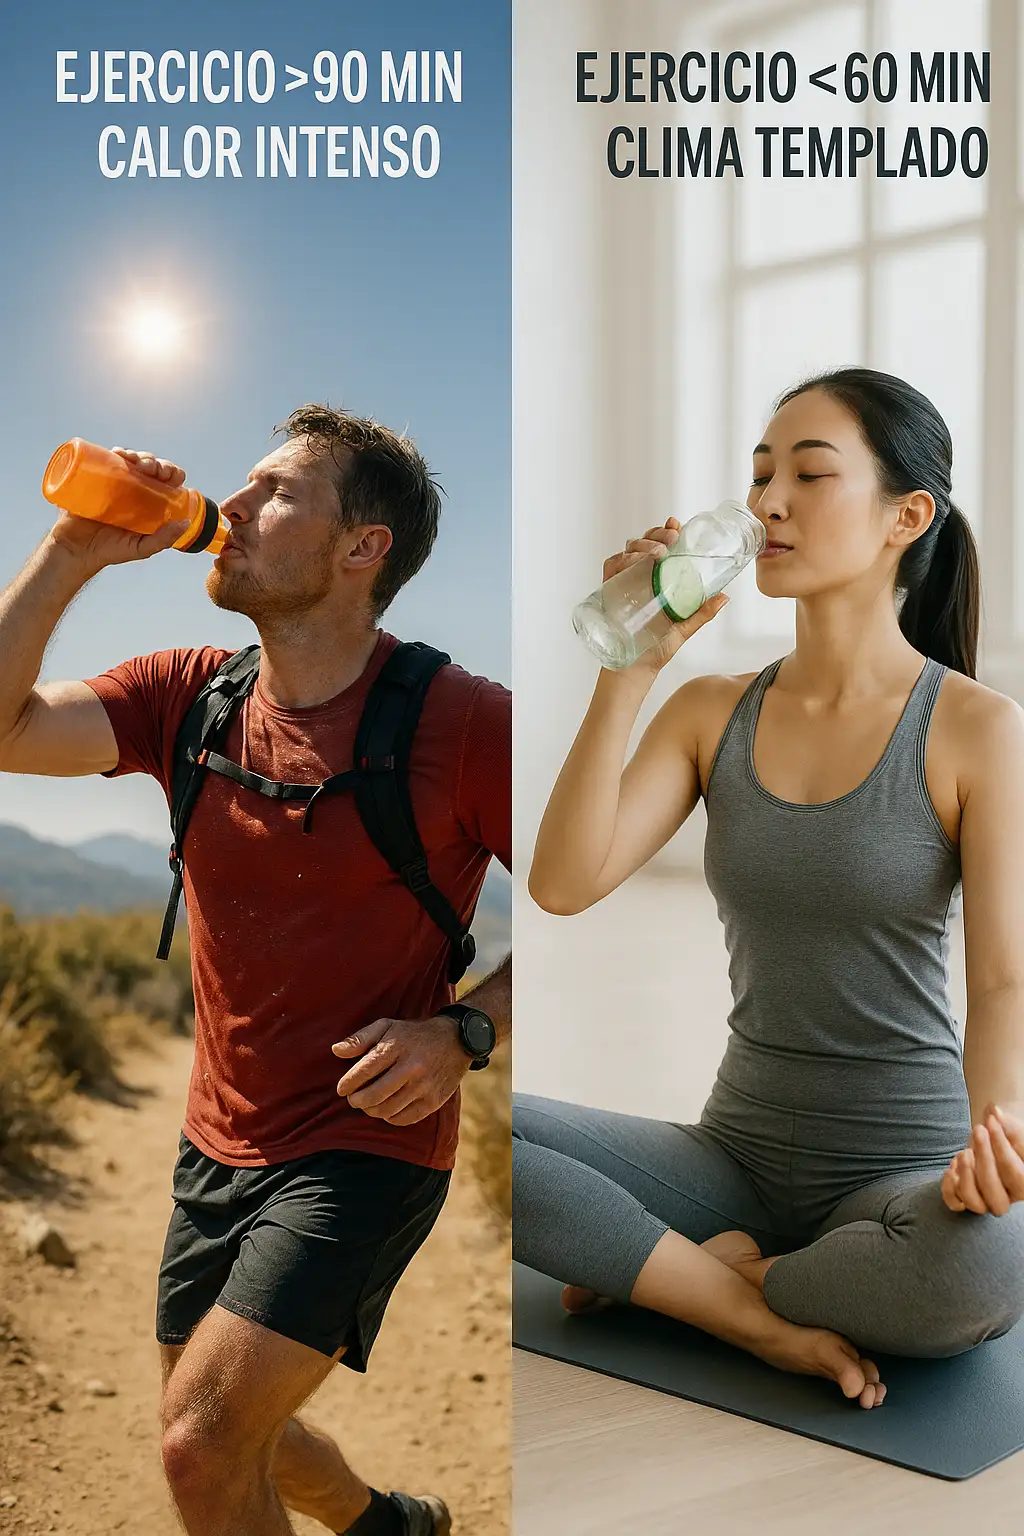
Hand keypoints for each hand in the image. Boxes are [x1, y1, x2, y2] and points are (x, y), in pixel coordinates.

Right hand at [48, 447, 191, 571]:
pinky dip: (117, 452)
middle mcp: (136, 489)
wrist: (76, 549)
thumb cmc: (110, 550)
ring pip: (133, 459)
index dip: (172, 473)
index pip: (168, 481)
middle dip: (157, 463)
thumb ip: (164, 539)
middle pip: (153, 467)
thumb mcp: (141, 548)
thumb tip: (186, 521)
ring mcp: (117, 481)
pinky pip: (109, 458)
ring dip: (140, 454)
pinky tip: (120, 453)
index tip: (169, 477)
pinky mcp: (97, 477)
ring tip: (136, 461)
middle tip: (152, 470)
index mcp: (151, 503)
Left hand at [332, 1014, 468, 1126]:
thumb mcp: (386, 1026)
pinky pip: (404, 1119)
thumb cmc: (413, 1034)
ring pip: (387, 1110)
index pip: (364, 1070)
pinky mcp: (434, 1100)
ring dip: (371, 1110)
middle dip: (357, 1101)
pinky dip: (390, 1117)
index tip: (342, 1089)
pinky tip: (387, 1108)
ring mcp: (424, 1085)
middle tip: (353, 1099)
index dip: (348, 1084)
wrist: (455, 1040)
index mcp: (397, 1046)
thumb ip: (360, 1039)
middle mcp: (411, 1067)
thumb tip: (335, 1051)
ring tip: (368, 1104)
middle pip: (374, 1095)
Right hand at [602, 517, 727, 675]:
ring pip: (627, 551)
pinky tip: (636, 561)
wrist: (634, 670)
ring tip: (659, 552)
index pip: (658, 547)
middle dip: (656, 534)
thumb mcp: (683, 628)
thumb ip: (702, 613)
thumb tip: (725, 596)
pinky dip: (622, 559)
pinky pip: (611, 566)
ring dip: (642, 545)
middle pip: (642, 543)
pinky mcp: (608, 591)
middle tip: (671, 537)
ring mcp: (622, 583)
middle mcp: (637, 577)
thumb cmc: (655, 650)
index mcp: (655, 580)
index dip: (665, 531)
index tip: (676, 524)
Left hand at [942, 1104, 1023, 1214]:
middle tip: (978, 1130)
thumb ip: (1009, 1126)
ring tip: (964, 1152)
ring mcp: (987, 1201)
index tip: (991, 1120)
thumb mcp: (1012, 1130)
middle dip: (984, 1159)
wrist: (994, 1138)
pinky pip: (956, 1205)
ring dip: (966, 1177)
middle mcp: (1009, 1198)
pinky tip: (951, 1167)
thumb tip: (995, 1114)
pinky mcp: (967, 1199)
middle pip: (997, 1195)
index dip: (1003, 1148)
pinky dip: (949, 1188)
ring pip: (977, 1206)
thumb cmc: (1008, 1136)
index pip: (1019, 1176)